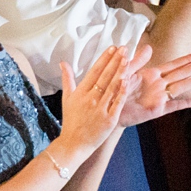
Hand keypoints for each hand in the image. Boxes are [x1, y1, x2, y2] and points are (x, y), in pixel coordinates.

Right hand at [55, 44, 134, 162]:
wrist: (74, 143)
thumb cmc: (72, 120)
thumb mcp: (67, 98)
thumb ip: (68, 79)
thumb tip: (63, 62)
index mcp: (81, 92)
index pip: (94, 71)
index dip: (104, 59)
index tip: (112, 48)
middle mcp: (90, 98)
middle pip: (104, 76)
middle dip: (114, 61)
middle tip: (124, 48)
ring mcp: (99, 109)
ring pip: (111, 87)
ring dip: (119, 72)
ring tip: (127, 59)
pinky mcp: (108, 119)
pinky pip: (116, 103)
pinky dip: (121, 92)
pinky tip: (127, 81)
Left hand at [119, 50, 190, 124]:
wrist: (109, 108)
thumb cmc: (114, 89)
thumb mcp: (124, 71)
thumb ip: (137, 61)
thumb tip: (149, 47)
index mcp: (151, 74)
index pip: (173, 65)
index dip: (186, 59)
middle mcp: (159, 84)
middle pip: (182, 73)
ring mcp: (160, 97)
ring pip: (181, 87)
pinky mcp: (158, 109)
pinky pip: (175, 105)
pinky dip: (186, 102)